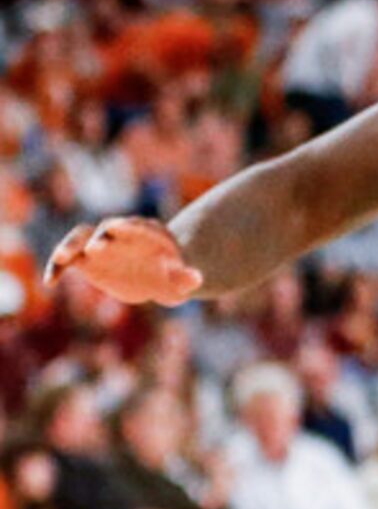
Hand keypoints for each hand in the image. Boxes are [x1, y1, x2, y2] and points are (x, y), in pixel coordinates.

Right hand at [45, 217, 203, 306]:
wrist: (157, 276)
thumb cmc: (172, 275)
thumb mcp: (182, 281)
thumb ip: (186, 278)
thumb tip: (197, 278)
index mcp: (146, 234)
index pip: (137, 226)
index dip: (129, 226)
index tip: (120, 228)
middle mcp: (119, 234)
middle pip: (105, 228)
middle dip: (100, 236)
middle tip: (95, 248)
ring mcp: (99, 245)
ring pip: (79, 238)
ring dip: (69, 246)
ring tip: (62, 258)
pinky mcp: (85, 259)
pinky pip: (67, 260)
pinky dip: (57, 267)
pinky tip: (50, 282)